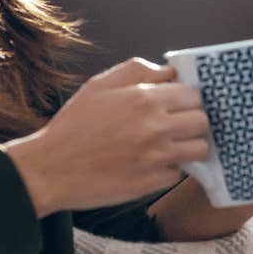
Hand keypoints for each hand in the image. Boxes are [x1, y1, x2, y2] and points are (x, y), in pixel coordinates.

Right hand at [6, 58, 208, 215]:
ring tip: (167, 145)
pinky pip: (178, 173)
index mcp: (144, 99)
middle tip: (174, 125)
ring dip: (187, 146)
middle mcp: (156, 127)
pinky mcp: (151, 183)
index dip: (185, 99)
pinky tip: (149, 164)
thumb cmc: (73, 125)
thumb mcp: (99, 85)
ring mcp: (156, 158)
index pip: (193, 95)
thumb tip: (168, 71)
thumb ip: (137, 70)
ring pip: (199, 149)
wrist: (51, 169)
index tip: (175, 105)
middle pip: (202, 121)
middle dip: (191, 121)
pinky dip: (168, 169)